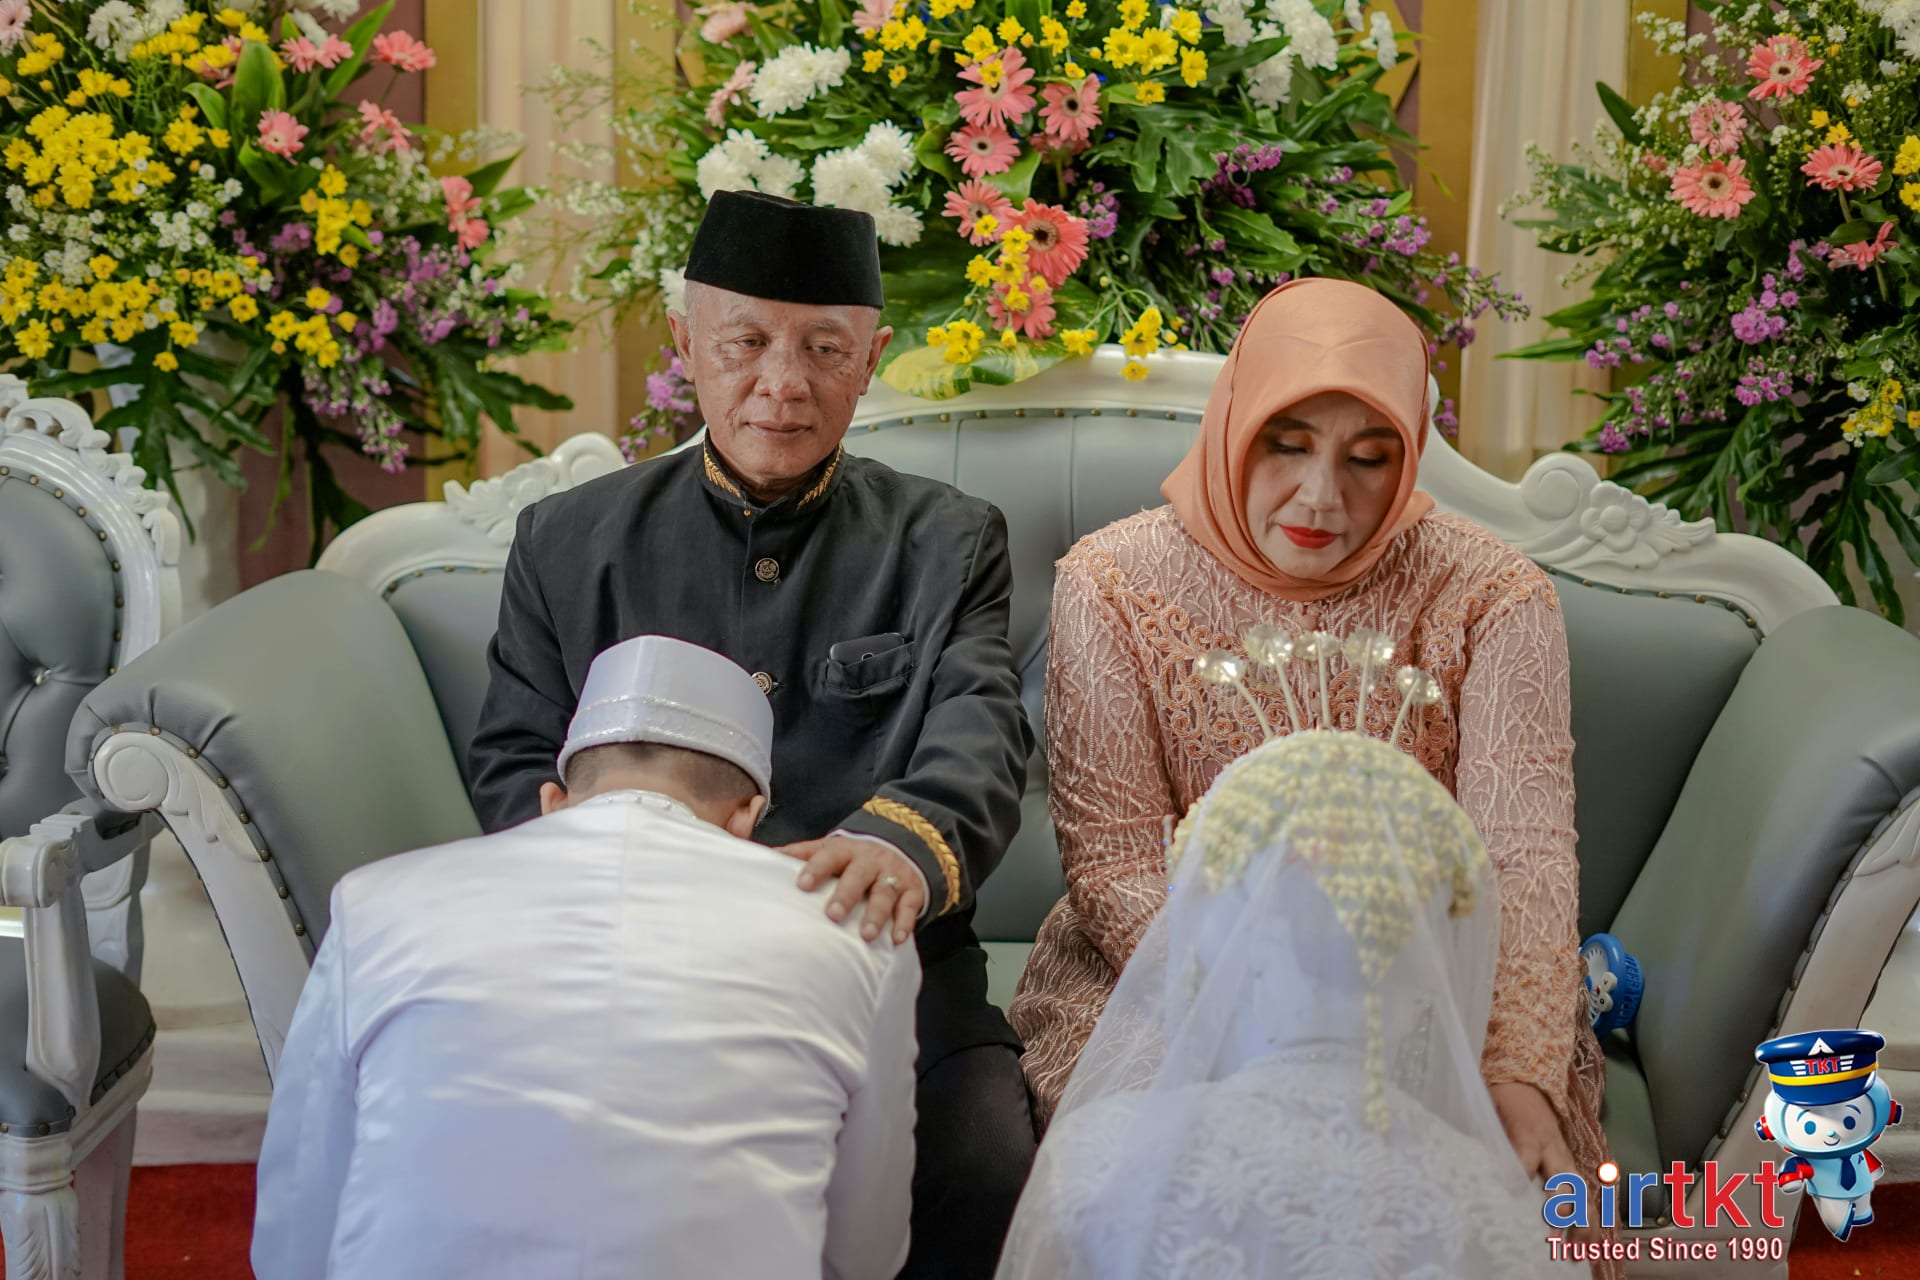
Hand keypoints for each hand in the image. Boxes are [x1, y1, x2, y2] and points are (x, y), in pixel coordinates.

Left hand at [779, 835, 924, 944]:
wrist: (903, 848)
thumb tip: (763, 854)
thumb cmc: (853, 858)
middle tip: (832, 915)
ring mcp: (893, 874)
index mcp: (845, 850)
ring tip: (866, 935)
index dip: (816, 869)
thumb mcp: (829, 850)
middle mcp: (870, 860)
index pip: (829, 856)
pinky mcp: (913, 891)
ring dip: (876, 914)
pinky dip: (905, 923)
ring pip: (885, 892)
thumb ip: (800, 853)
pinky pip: (910, 907)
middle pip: (858, 875)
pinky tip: (896, 939)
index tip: (802, 885)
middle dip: (846, 894)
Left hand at [1492, 1082, 1598, 1238]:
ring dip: (1583, 1221)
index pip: (1526, 1156)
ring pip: (1581, 1191)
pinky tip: (1589, 1240)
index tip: (1514, 1193)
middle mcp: (1553, 1148)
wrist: (1529, 1083)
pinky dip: (1589, 1217)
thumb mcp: (1491, 1111)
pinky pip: (1584, 1194)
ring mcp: (1565, 1158)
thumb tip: (1481, 1164)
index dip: (1520, 1174)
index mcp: (1529, 1133)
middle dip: (1564, 1210)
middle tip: (1559, 1236)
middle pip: (1564, 1180)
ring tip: (1580, 1248)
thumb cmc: (1505, 1100)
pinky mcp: (1570, 1166)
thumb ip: (1489, 1137)